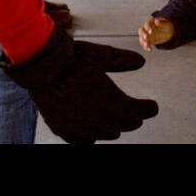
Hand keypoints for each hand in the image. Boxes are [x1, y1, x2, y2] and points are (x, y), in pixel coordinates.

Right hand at [0, 26, 157, 143]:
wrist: (42, 66)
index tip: (153, 107)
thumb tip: (142, 63)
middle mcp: (94, 116)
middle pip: (122, 124)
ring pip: (103, 134)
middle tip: (138, 116)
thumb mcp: (102, 54)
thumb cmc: (73, 57)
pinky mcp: (61, 127)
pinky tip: (94, 136)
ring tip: (119, 126)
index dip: (147, 110)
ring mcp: (77, 124)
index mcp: (108, 98)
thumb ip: (123, 60)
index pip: (135, 111)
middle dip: (133, 120)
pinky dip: (91, 139)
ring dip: (114, 130)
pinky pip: (81, 142)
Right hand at [139, 17, 173, 51]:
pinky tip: (150, 50)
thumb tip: (156, 21)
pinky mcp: (148, 41)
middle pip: (141, 31)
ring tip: (147, 46)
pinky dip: (147, 47)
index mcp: (150, 23)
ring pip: (142, 39)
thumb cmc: (166, 25)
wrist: (168, 31)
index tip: (151, 31)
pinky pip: (145, 44)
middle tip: (146, 38)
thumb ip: (161, 23)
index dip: (148, 28)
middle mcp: (146, 29)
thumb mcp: (165, 24)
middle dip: (143, 35)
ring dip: (144, 42)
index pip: (146, 24)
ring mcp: (147, 35)